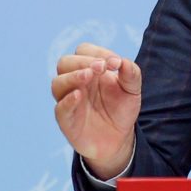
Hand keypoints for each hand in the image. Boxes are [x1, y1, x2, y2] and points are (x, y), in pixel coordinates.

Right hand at [51, 43, 142, 180]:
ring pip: (58, 83)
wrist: (118, 139)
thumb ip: (131, 73)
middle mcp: (75, 82)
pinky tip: (79, 95)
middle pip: (65, 62)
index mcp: (90, 69)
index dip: (97, 52)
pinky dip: (68, 100)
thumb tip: (123, 61)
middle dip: (82, 62)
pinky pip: (60, 108)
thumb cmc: (121, 110)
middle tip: (101, 67)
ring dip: (73, 76)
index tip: (115, 63)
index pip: (84, 51)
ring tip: (89, 76)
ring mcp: (68, 99)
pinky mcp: (66, 119)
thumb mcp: (132, 90)